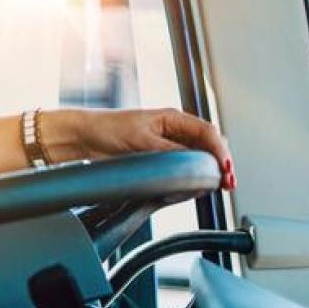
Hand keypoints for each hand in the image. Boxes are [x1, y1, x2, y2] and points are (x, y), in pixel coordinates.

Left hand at [57, 108, 234, 189]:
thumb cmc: (106, 129)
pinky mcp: (159, 163)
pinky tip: (191, 188)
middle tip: (226, 183)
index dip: (220, 151)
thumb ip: (171, 151)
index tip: (225, 169)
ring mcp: (167, 148)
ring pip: (198, 162)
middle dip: (219, 165)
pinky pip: (182, 172)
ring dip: (206, 174)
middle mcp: (173, 132)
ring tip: (211, 187)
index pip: (207, 133)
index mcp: (172, 119)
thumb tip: (195, 163)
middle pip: (208, 148)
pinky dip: (190, 181)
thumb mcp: (142, 140)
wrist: (82, 139)